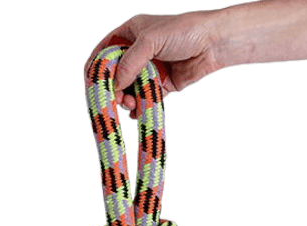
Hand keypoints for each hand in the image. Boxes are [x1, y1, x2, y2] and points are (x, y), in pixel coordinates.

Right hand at [84, 11, 221, 118]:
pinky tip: (137, 112)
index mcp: (130, 34)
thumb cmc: (184, 31)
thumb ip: (129, 62)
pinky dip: (139, 107)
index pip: (104, 51)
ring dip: (126, 99)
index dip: (96, 68)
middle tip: (117, 100)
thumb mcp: (150, 41)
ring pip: (129, 89)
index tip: (93, 86)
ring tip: (131, 105)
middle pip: (115, 75)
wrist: (213, 44)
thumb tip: (114, 85)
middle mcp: (137, 52)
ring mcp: (149, 70)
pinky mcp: (161, 85)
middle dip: (113, 89)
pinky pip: (145, 99)